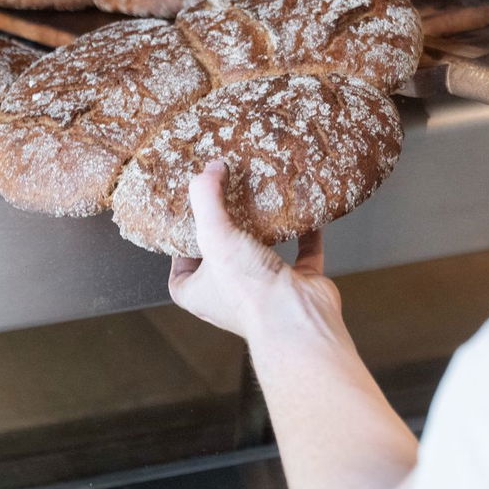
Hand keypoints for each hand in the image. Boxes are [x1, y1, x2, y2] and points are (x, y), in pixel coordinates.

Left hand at [168, 161, 341, 341]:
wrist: (296, 319)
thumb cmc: (248, 292)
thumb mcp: (214, 236)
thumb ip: (207, 199)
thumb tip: (209, 169)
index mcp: (200, 293)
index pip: (181, 273)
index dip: (181, 249)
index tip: (187, 222)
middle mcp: (231, 294)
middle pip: (223, 258)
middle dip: (226, 233)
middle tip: (228, 200)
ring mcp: (267, 289)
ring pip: (263, 254)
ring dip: (265, 230)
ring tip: (264, 200)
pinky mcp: (299, 282)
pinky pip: (304, 253)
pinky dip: (306, 234)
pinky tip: (307, 212)